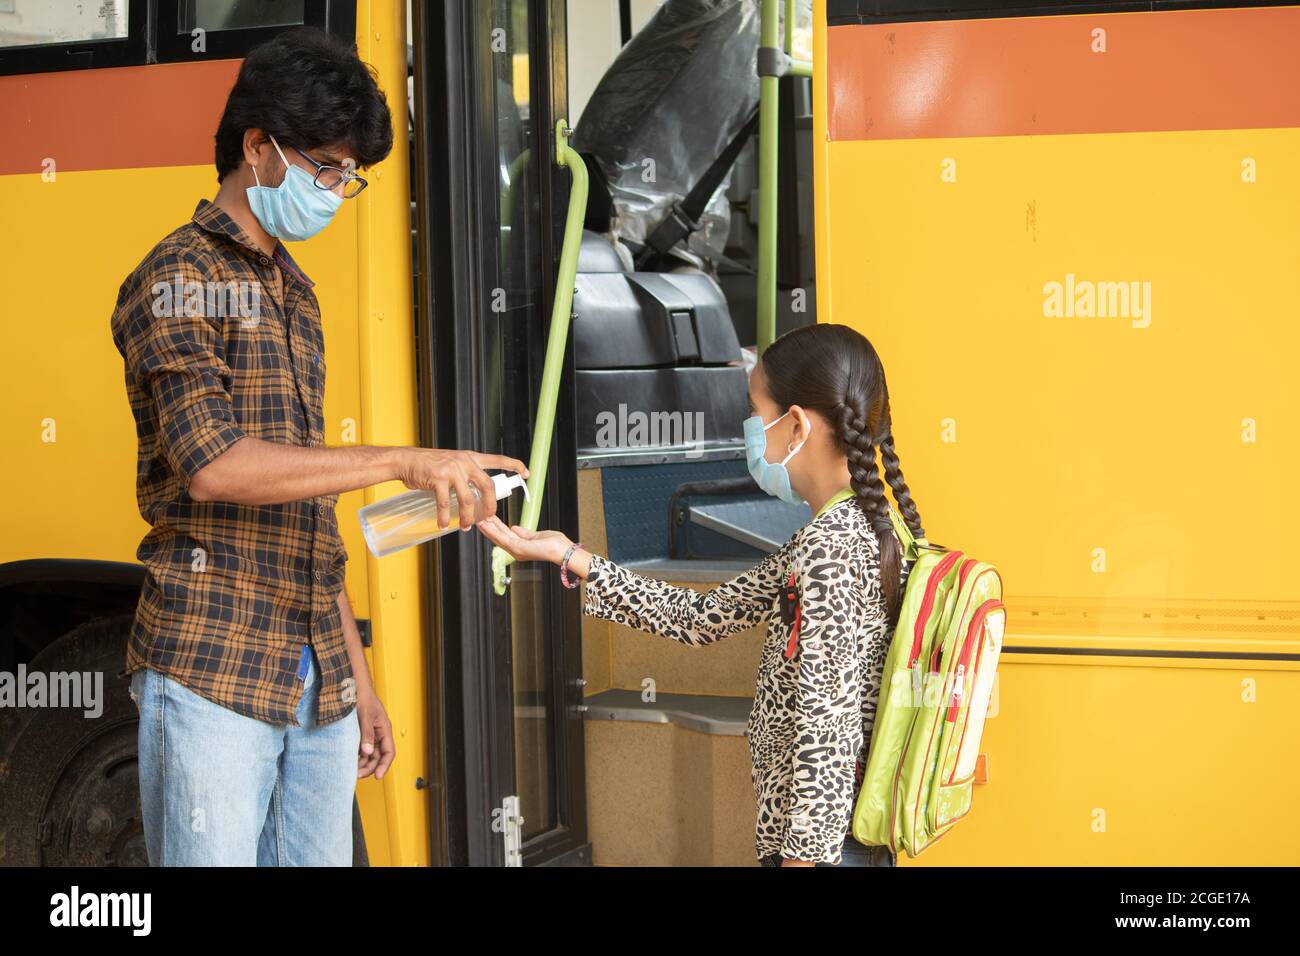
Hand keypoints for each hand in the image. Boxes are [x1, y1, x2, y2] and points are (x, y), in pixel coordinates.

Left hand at [356, 686, 395, 780]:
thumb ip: (367, 734)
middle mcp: (378, 732)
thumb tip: (367, 752)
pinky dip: (356, 756)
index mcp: (384, 728)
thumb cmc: (362, 695)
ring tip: (352, 769)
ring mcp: (368, 733)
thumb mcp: (364, 715)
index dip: (384, 765)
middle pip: (378, 756)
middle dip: (370, 767)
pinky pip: (360, 748)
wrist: (352, 684)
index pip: (389, 752)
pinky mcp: (359, 732)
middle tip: (358, 775)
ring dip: (362, 763)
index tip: (378, 776)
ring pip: (368, 754)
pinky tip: (349, 760)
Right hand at [395, 448, 527, 530]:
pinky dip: (444, 517)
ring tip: (464, 527)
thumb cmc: (428, 464)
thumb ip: (465, 473)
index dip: (514, 465)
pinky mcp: (438, 479)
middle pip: (488, 486)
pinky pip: (445, 504)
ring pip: (468, 500)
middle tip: (488, 518)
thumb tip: (475, 492)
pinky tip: (443, 525)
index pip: (498, 459)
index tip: (526, 473)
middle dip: (490, 506)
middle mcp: (464, 462)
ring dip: (467, 517)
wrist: (406, 460)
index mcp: (470, 458)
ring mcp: (452, 470)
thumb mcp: (452, 462)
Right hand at [476, 514, 571, 564]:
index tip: (488, 519)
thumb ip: (524, 533)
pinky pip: (502, 538)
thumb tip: (514, 528)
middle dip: (488, 527)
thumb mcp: (535, 535)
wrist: (561, 550)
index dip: (495, 527)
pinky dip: (493, 531)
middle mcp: (516, 550)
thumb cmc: (554, 545)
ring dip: (487, 528)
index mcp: (520, 547)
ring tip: (479, 519)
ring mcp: (516, 550)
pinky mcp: (517, 548)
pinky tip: (487, 524)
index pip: (504, 535)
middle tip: (479, 517)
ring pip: (497, 537)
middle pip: (498, 537)